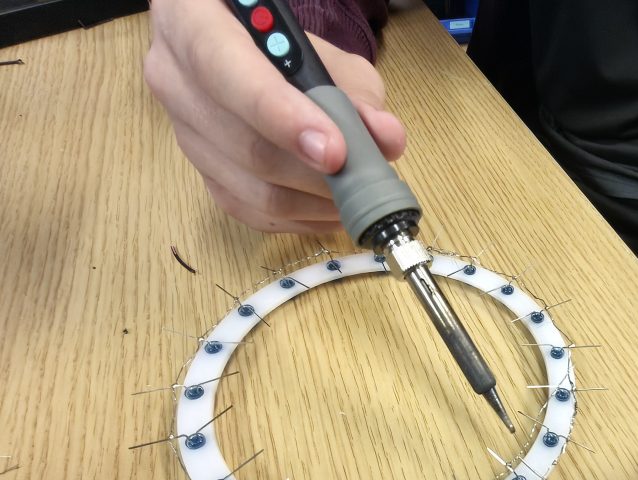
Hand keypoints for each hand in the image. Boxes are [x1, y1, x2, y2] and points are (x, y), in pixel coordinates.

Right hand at [144, 0, 405, 232]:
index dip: (282, 119)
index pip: (227, 75)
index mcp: (191, 24)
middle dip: (315, 175)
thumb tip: (386, 139)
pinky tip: (331, 212)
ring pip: (249, 189)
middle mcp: (174, 80)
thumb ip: (354, 91)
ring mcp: (182, 133)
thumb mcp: (320, 50)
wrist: (237, 47)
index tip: (335, 151)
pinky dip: (297, 220)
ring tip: (356, 200)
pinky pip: (248, 211)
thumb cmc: (278, 41)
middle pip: (245, 147)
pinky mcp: (201, 174)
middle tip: (364, 184)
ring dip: (313, 204)